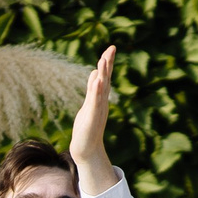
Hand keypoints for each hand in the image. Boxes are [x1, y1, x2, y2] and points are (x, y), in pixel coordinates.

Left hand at [69, 45, 118, 194]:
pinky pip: (95, 102)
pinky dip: (97, 91)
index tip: (111, 48)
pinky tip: (98, 82)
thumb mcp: (89, 104)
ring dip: (103, 74)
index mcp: (100, 98)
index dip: (107, 63)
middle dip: (108, 64)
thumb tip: (95, 73)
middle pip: (106, 79)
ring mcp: (98, 109)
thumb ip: (92, 89)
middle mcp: (101, 102)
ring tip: (104, 60)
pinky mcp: (92, 118)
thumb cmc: (87, 127)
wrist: (86, 149)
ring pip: (101, 89)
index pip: (105, 77)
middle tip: (111, 48)